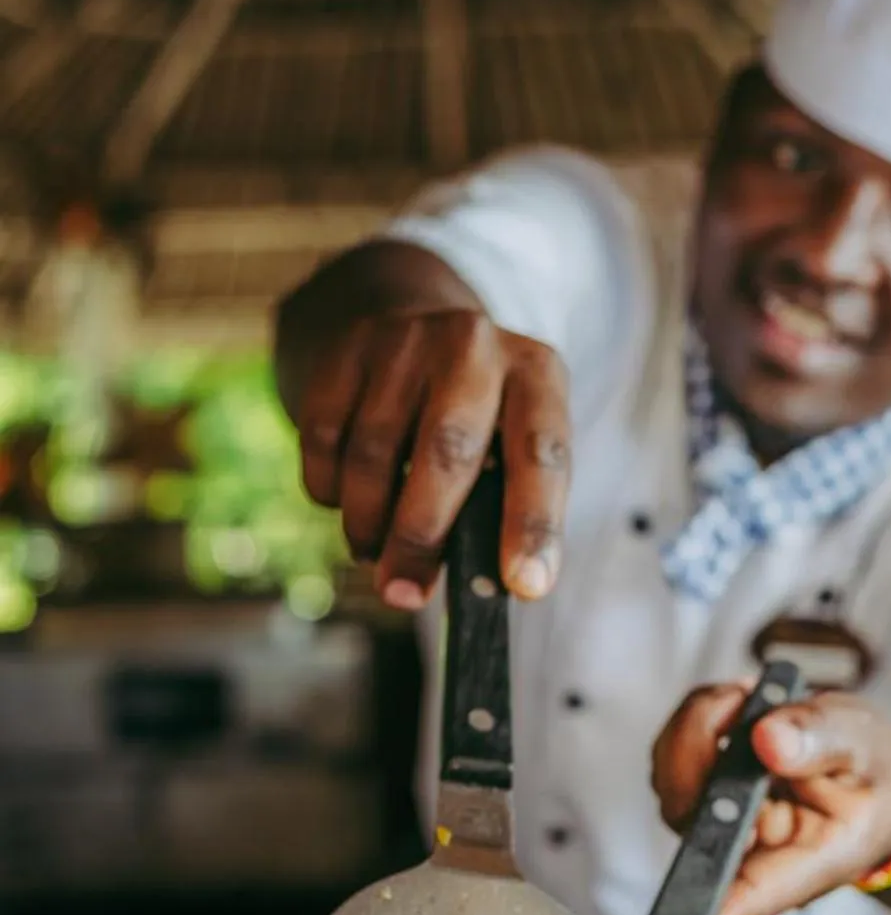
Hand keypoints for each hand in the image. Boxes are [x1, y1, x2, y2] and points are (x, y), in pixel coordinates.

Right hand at [297, 306, 570, 608]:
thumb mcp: (511, 443)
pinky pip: (324, 439)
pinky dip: (330, 489)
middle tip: (405, 594)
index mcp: (535, 374)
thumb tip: (485, 586)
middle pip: (447, 451)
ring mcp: (403, 340)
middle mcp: (473, 345)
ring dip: (367, 523)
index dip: (533, 525)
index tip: (525, 587)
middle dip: (421, 536)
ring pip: (373, 452)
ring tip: (374, 553)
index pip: (542, 455)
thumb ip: (503, 506)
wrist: (407, 319)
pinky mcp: (343, 350)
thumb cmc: (476, 415)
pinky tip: (346, 502)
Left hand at [653, 685, 890, 914]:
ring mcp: (723, 825)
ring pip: (675, 781)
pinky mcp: (705, 793)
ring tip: (752, 701)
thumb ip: (823, 741)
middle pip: (693, 822)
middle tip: (740, 705)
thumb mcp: (869, 748)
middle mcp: (753, 852)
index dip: (715, 907)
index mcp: (807, 860)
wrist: (872, 774)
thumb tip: (768, 739)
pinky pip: (677, 754)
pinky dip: (702, 717)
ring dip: (700, 726)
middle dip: (698, 752)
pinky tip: (741, 705)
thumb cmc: (876, 774)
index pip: (753, 893)